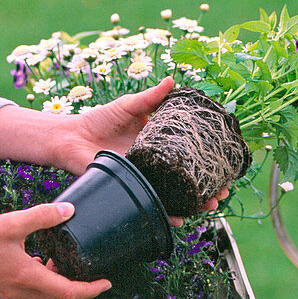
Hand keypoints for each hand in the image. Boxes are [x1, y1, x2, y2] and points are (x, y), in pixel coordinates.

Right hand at [0, 202, 110, 298]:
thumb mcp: (11, 223)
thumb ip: (42, 217)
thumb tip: (68, 211)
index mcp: (27, 278)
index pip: (69, 292)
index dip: (91, 289)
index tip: (106, 283)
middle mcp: (18, 291)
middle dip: (73, 287)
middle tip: (80, 267)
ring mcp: (5, 293)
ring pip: (40, 297)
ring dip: (53, 283)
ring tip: (56, 258)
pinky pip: (24, 291)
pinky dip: (35, 280)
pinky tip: (30, 258)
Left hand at [52, 78, 227, 226]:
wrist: (71, 138)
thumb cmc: (98, 119)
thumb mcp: (127, 105)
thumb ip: (150, 97)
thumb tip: (172, 80)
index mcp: (158, 142)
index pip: (188, 151)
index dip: (207, 158)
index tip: (226, 162)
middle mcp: (155, 162)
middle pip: (187, 177)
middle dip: (208, 185)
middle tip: (224, 189)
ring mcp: (145, 177)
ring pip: (174, 193)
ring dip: (193, 202)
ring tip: (209, 204)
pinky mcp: (131, 188)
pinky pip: (151, 202)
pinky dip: (166, 212)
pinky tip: (178, 218)